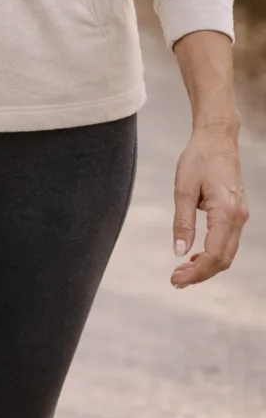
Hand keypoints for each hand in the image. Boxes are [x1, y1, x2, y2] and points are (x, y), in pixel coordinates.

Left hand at [171, 124, 247, 287]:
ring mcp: (240, 216)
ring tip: (182, 270)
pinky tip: (195, 255)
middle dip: (201, 274)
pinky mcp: (237, 212)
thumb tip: (179, 251)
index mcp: (226, 213)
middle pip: (224, 260)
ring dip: (207, 266)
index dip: (196, 273)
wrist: (217, 138)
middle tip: (176, 280)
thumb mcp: (183, 188)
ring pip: (227, 253)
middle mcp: (238, 218)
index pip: (214, 255)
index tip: (176, 280)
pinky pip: (228, 241)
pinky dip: (213, 253)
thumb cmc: (199, 158)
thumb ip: (182, 222)